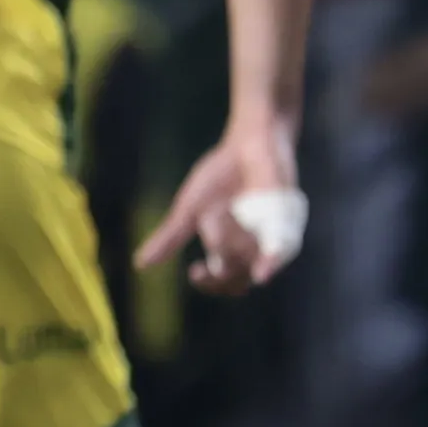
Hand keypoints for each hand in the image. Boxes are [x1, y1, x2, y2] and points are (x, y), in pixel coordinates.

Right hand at [133, 116, 302, 294]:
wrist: (250, 143)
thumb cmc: (220, 175)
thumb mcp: (190, 208)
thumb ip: (170, 237)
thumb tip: (139, 265)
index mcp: (228, 250)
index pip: (221, 282)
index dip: (208, 282)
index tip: (195, 271)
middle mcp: (251, 249)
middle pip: (236, 278)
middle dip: (220, 265)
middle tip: (211, 242)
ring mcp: (271, 239)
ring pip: (251, 263)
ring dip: (233, 246)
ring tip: (227, 213)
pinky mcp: (287, 225)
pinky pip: (278, 250)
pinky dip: (270, 262)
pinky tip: (262, 271)